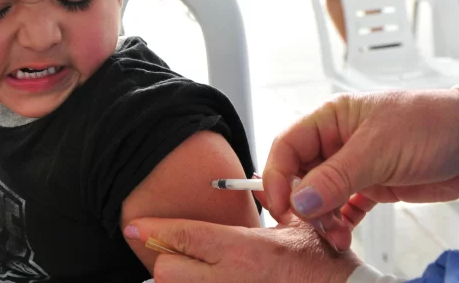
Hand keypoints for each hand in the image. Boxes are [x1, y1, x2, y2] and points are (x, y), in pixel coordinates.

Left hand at [124, 214, 360, 282]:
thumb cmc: (326, 267)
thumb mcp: (298, 228)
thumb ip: (273, 206)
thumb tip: (259, 184)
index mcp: (243, 250)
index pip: (184, 236)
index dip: (152, 230)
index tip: (132, 224)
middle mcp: (230, 279)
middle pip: (167, 272)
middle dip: (161, 259)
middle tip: (162, 249)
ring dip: (177, 278)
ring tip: (182, 265)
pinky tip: (203, 276)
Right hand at [264, 89, 458, 226]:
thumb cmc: (432, 124)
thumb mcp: (378, 148)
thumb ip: (335, 177)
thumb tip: (298, 200)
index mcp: (331, 119)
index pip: (287, 146)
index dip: (276, 176)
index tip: (281, 206)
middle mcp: (337, 141)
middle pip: (299, 175)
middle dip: (302, 203)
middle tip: (312, 224)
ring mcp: (354, 164)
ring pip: (319, 195)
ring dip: (322, 218)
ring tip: (336, 233)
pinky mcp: (371, 185)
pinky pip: (342, 206)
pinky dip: (340, 221)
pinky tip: (344, 231)